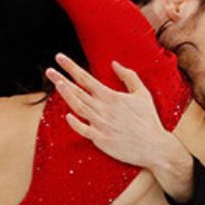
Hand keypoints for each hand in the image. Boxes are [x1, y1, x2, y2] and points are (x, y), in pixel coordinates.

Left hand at [48, 54, 189, 173]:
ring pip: (78, 107)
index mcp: (112, 97)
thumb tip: (114, 63)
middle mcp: (104, 109)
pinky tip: (67, 115)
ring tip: (56, 84)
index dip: (71, 67)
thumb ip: (128, 77)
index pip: (86, 78)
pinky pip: (84, 130)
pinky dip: (75, 123)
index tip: (59, 58)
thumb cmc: (149, 120)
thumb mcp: (142, 94)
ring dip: (66, 95)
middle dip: (61, 79)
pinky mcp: (101, 140)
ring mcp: (101, 125)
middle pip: (78, 91)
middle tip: (49, 70)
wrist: (155, 147)